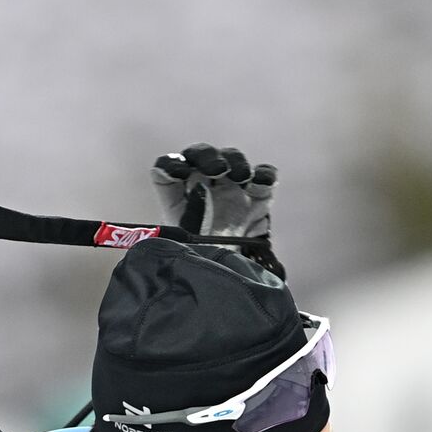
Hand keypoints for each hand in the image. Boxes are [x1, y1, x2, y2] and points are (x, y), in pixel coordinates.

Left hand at [151, 143, 283, 277]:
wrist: (230, 277)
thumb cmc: (200, 261)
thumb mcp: (184, 248)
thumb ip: (183, 228)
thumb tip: (193, 206)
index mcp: (178, 197)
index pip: (167, 168)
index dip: (171, 165)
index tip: (179, 172)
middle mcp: (202, 186)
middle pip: (200, 155)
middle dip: (208, 156)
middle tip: (217, 170)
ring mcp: (230, 188)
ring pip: (231, 158)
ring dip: (236, 161)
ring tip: (241, 177)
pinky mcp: (257, 196)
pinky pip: (263, 176)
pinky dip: (264, 175)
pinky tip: (259, 186)